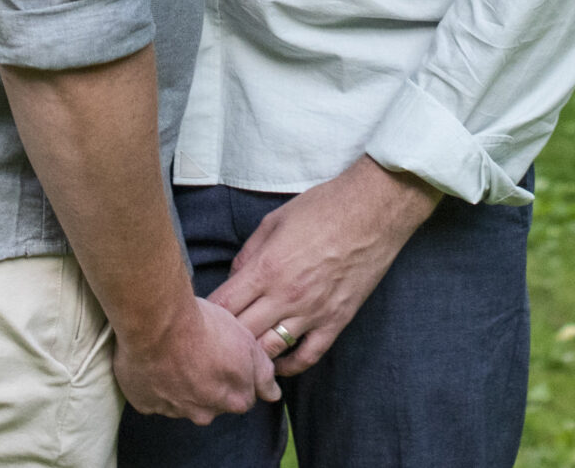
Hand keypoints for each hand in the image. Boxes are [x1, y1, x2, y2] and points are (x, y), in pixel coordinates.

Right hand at [112, 294, 279, 423]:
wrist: (159, 323)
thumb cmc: (204, 326)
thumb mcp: (247, 342)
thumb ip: (262, 372)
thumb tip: (273, 394)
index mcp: (233, 400)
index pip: (242, 397)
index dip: (235, 375)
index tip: (225, 357)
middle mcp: (204, 413)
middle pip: (212, 403)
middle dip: (208, 385)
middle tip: (199, 353)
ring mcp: (174, 411)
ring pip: (182, 402)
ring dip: (180, 385)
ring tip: (174, 354)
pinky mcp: (145, 404)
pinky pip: (154, 398)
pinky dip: (155, 385)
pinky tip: (155, 362)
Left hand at [210, 157, 441, 375]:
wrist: (373, 211)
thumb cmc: (324, 208)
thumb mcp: (275, 221)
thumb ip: (249, 253)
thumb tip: (234, 277)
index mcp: (266, 268)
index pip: (224, 305)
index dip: (208, 314)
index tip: (200, 317)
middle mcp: (285, 296)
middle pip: (241, 334)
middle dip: (224, 339)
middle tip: (216, 341)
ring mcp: (312, 312)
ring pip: (270, 351)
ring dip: (253, 356)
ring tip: (242, 357)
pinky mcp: (336, 321)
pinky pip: (308, 356)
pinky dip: (289, 366)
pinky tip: (277, 364)